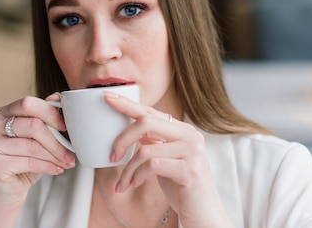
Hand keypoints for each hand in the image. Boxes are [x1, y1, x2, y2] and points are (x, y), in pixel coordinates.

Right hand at [0, 93, 75, 208]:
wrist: (6, 192)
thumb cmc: (22, 161)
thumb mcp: (35, 137)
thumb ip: (43, 116)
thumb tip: (58, 97)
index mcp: (1, 113)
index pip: (28, 103)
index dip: (50, 113)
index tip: (66, 126)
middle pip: (33, 125)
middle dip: (56, 140)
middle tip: (71, 151)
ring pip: (33, 146)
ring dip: (55, 155)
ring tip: (67, 162)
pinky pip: (29, 162)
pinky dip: (48, 166)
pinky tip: (57, 169)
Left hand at [104, 92, 232, 227]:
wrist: (205, 215)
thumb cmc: (183, 189)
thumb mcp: (166, 160)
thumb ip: (154, 142)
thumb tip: (130, 130)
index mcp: (184, 130)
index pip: (151, 111)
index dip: (127, 104)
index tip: (107, 96)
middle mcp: (190, 135)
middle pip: (146, 122)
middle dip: (122, 139)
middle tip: (112, 156)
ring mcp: (192, 151)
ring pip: (145, 149)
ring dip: (127, 169)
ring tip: (123, 183)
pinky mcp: (189, 169)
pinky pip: (152, 165)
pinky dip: (137, 176)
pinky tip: (134, 185)